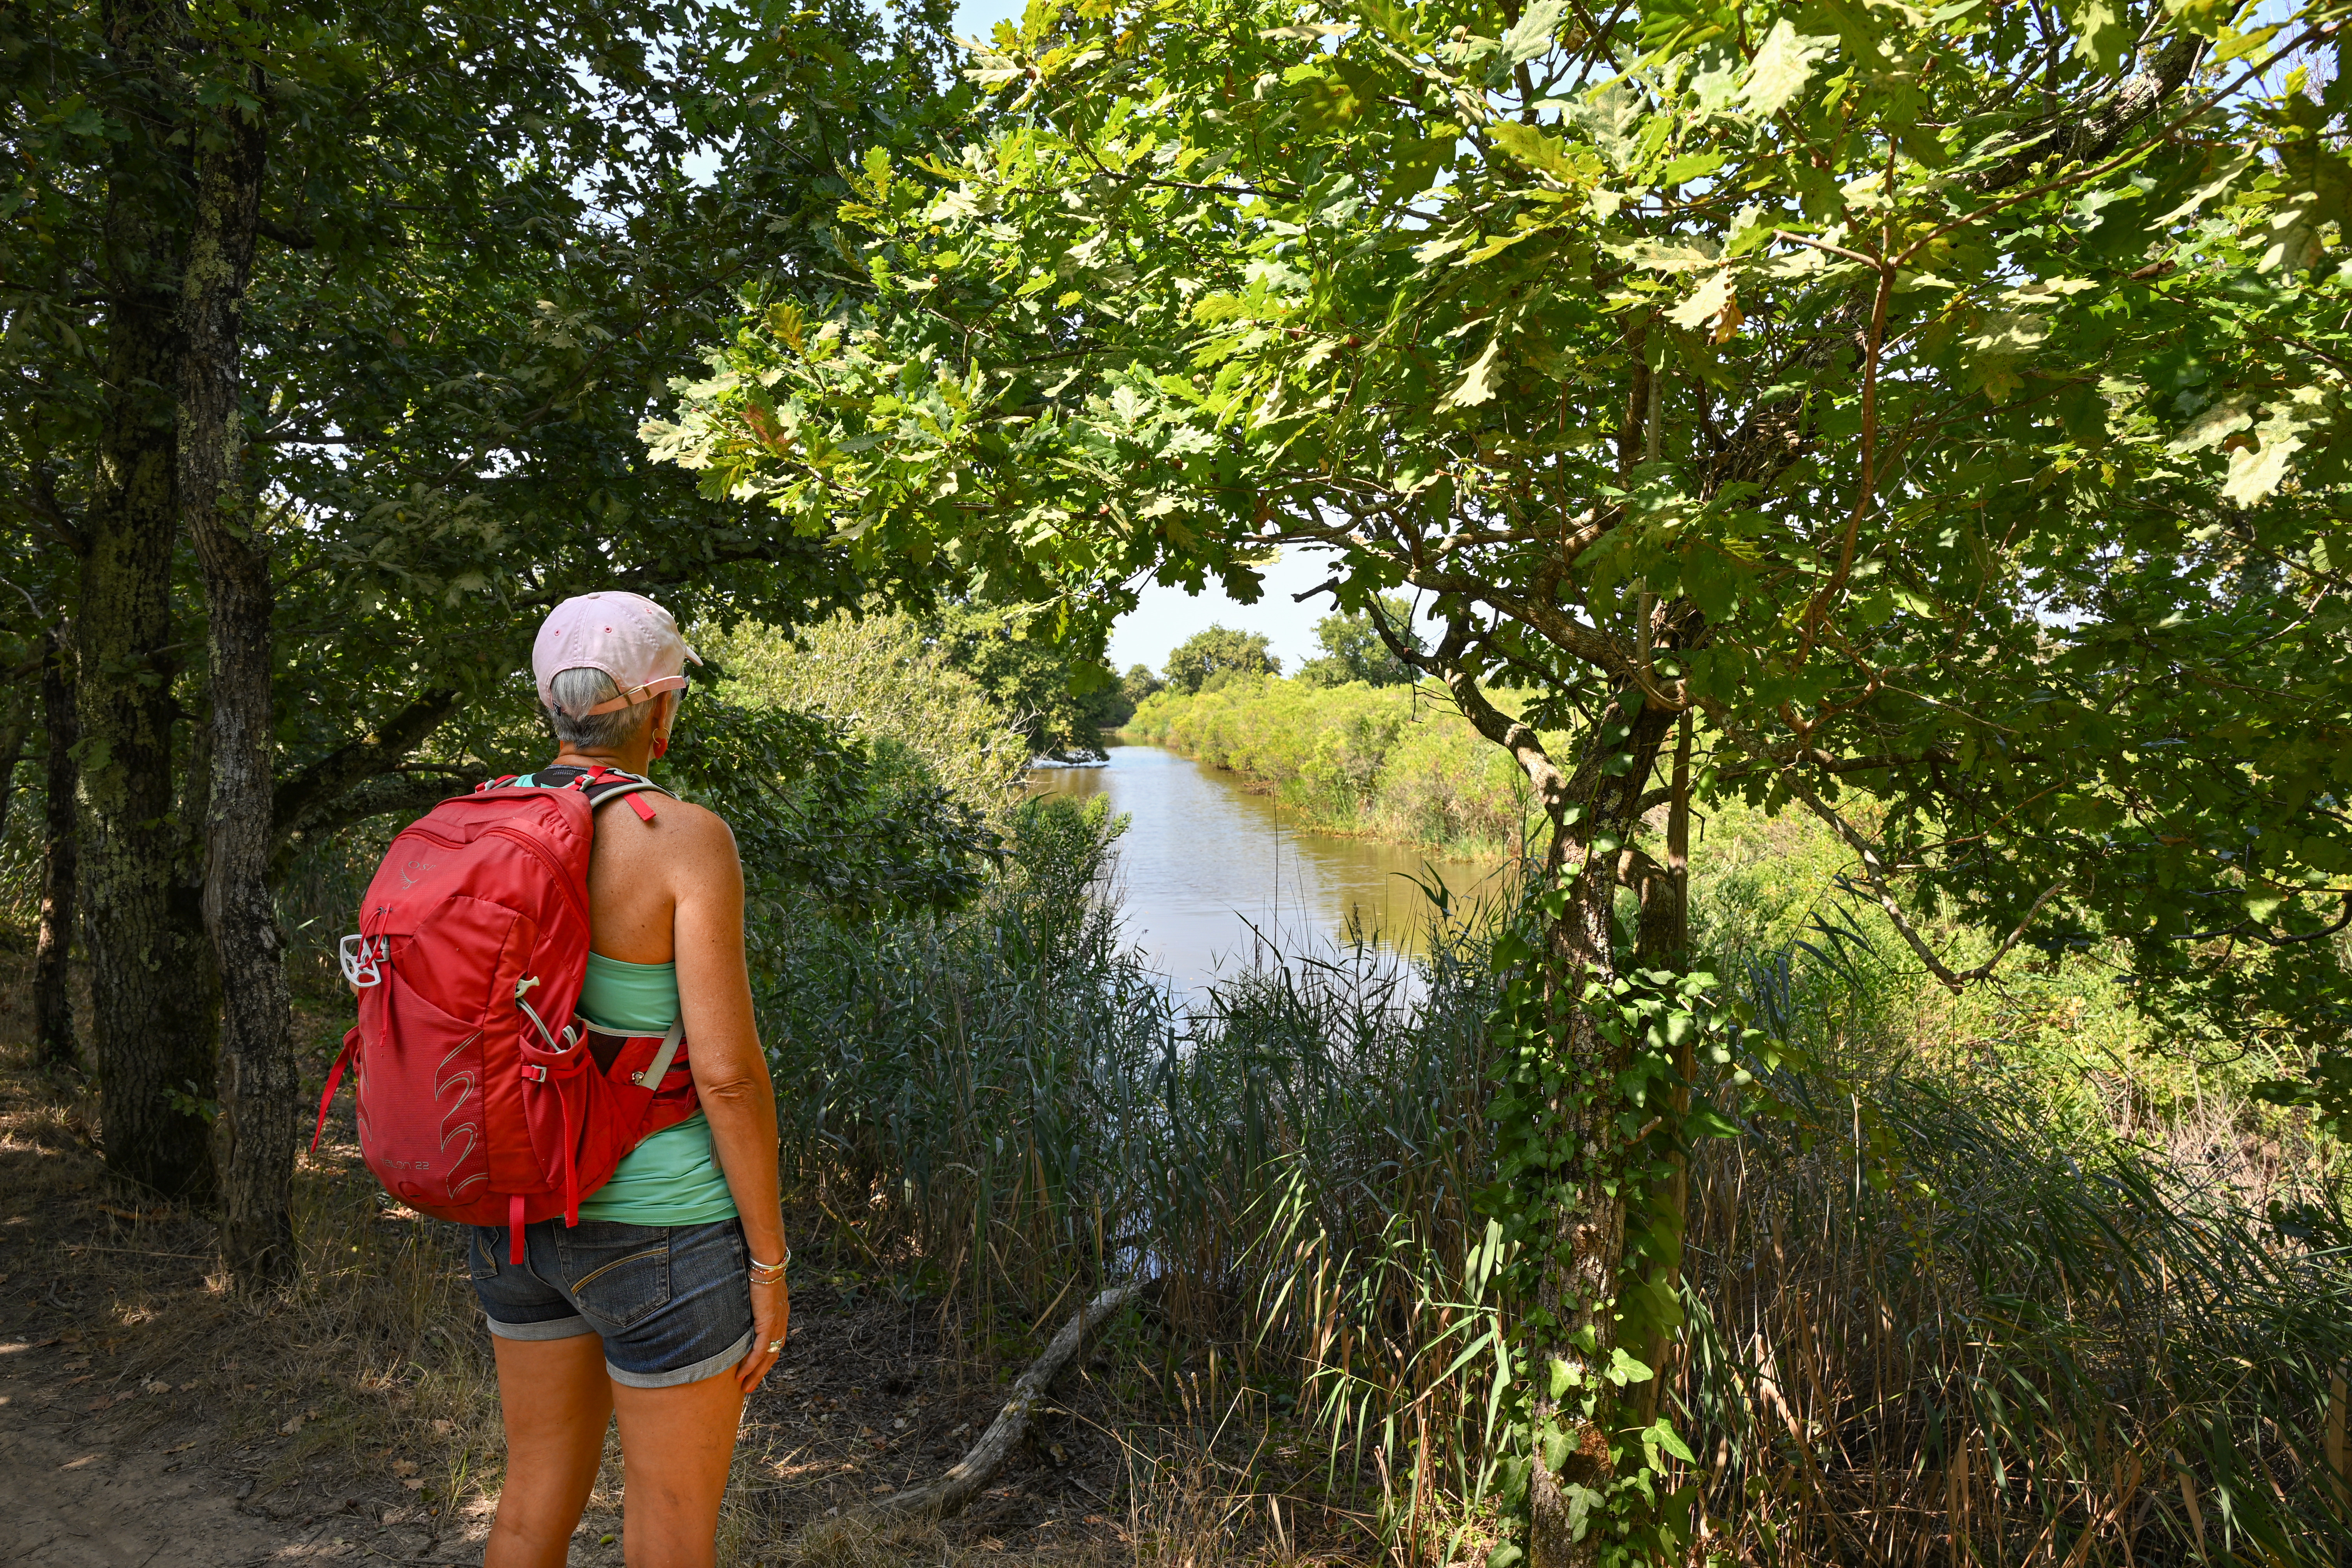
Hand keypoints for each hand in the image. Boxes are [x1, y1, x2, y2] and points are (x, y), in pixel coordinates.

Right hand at [737, 1273, 789, 1391]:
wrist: (766, 1262)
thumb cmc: (759, 1272)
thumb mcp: (756, 1292)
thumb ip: (752, 1304)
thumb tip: (739, 1309)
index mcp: (779, 1315)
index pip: (774, 1342)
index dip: (765, 1358)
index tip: (755, 1370)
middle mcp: (781, 1322)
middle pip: (772, 1354)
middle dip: (760, 1373)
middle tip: (749, 1386)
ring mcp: (776, 1324)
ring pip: (767, 1356)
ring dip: (755, 1373)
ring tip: (744, 1386)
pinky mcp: (768, 1323)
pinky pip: (760, 1349)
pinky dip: (751, 1363)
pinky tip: (742, 1373)